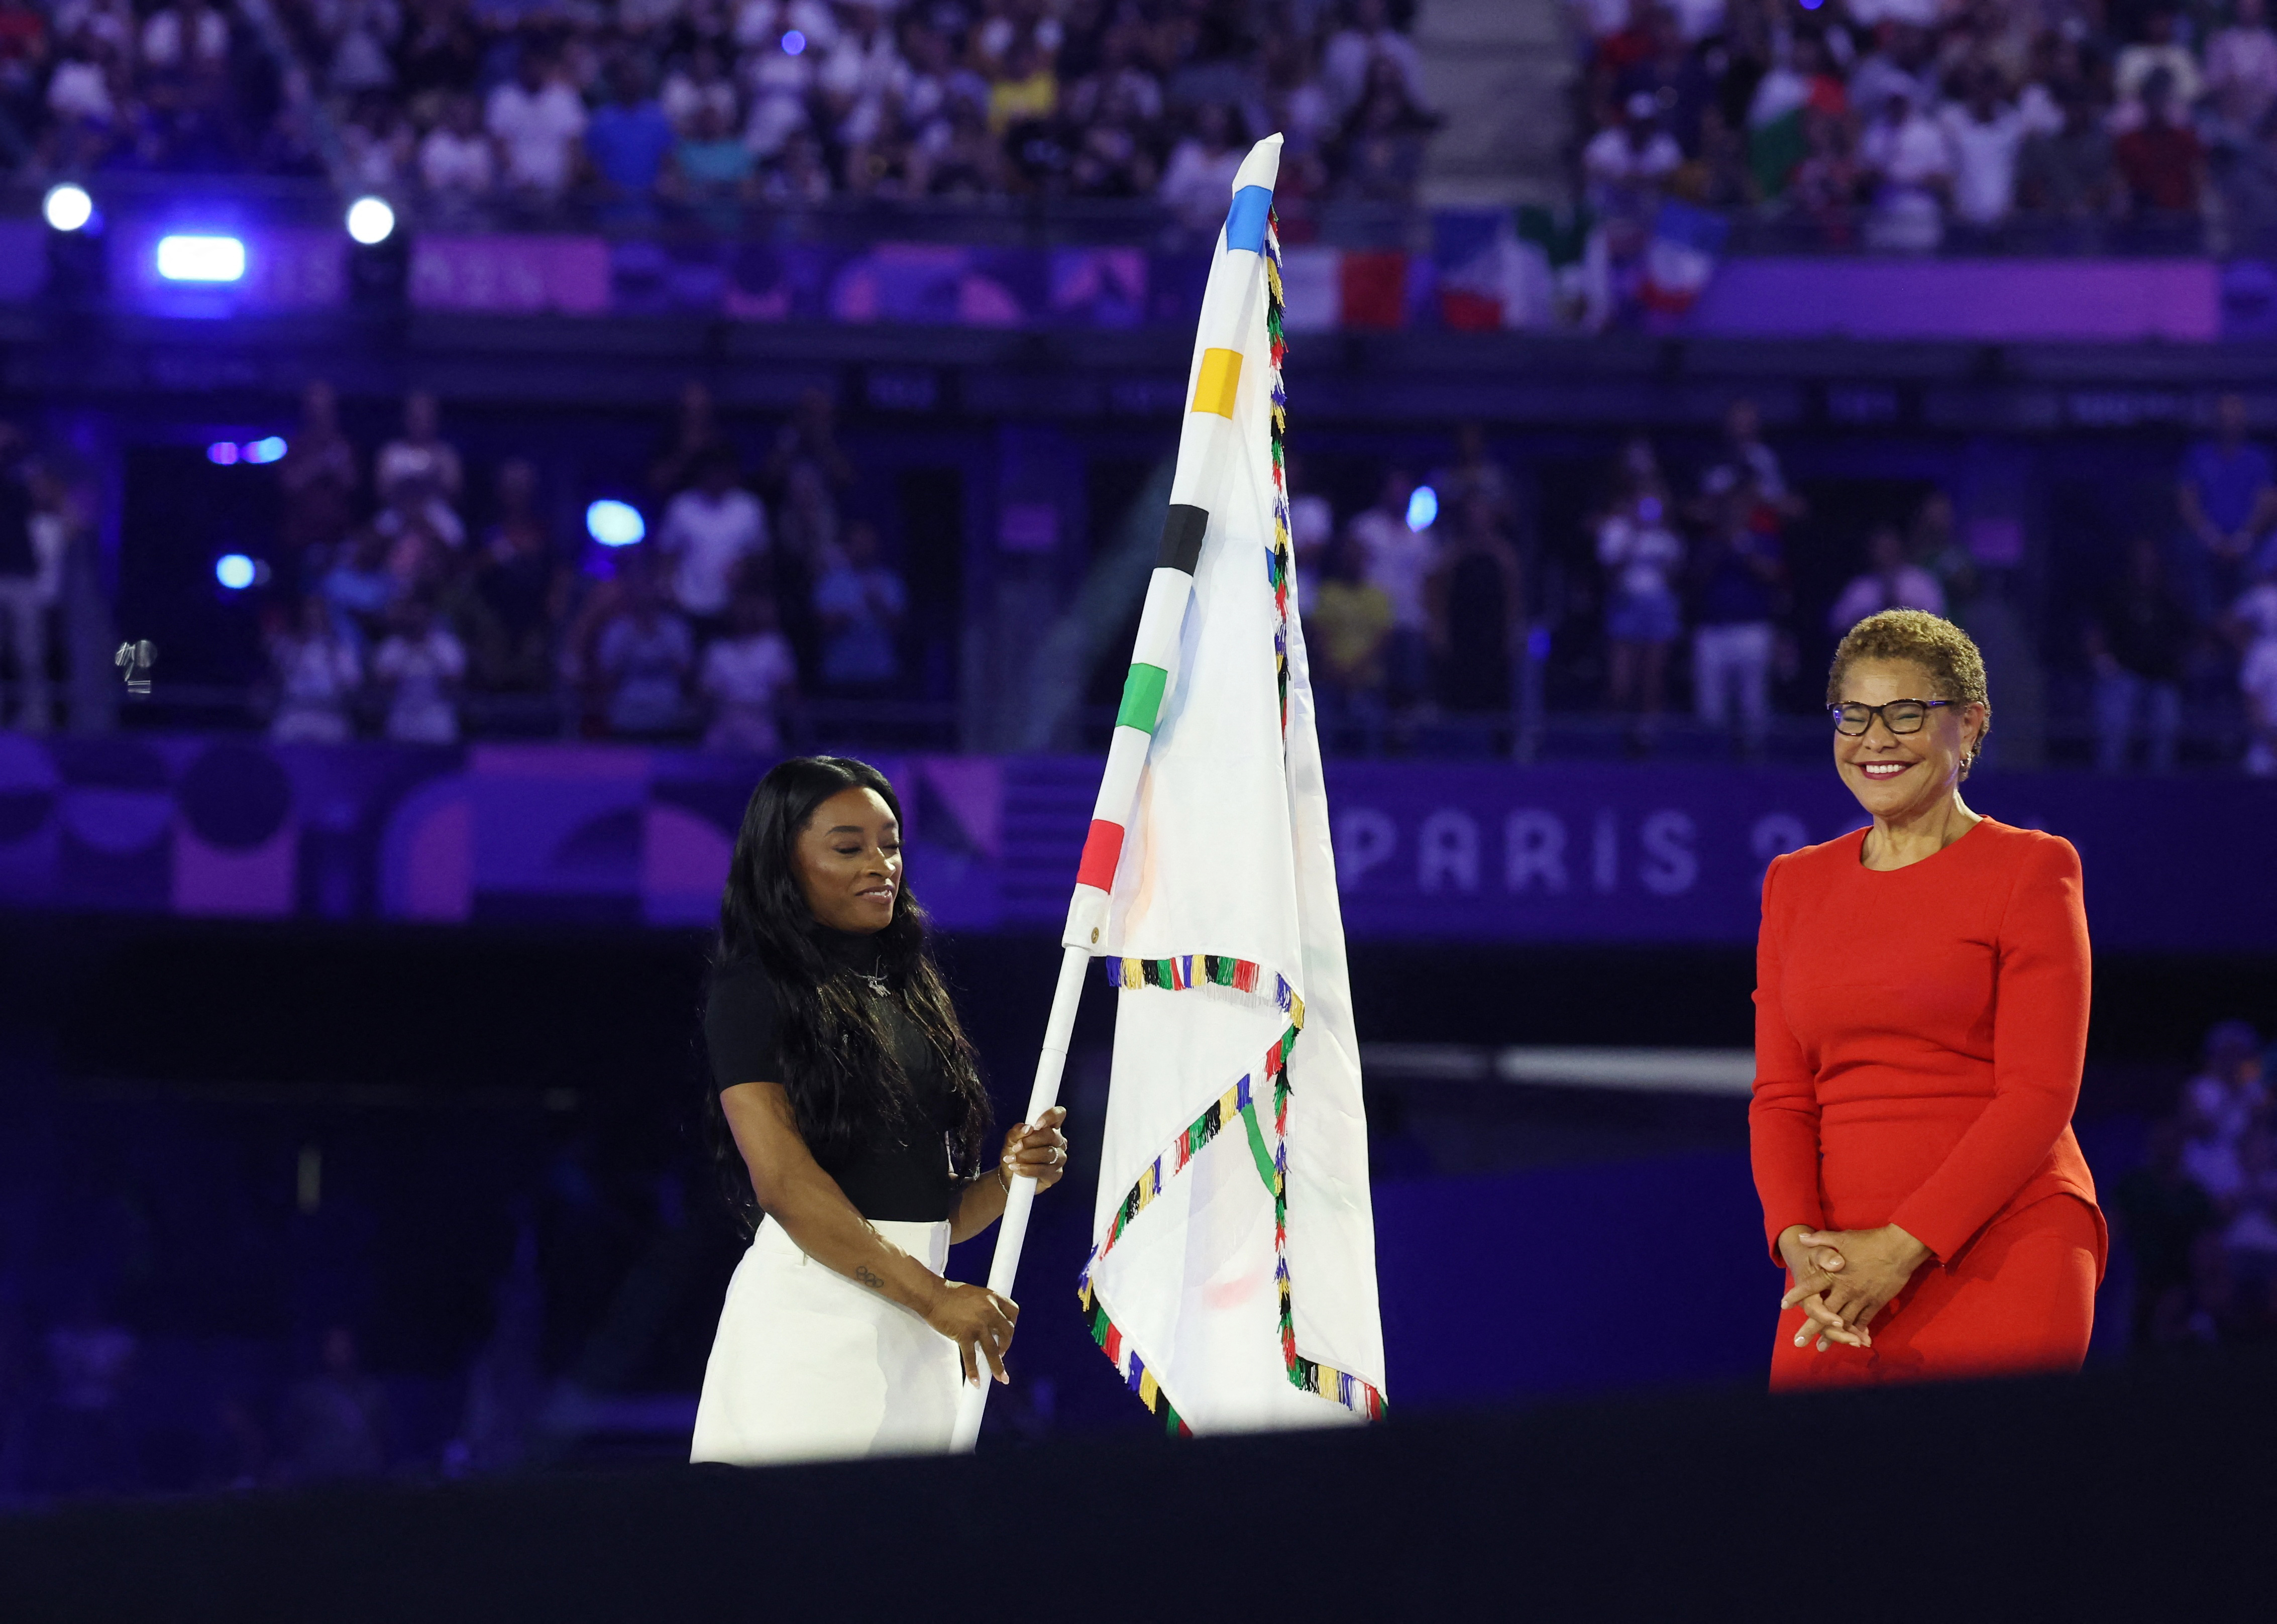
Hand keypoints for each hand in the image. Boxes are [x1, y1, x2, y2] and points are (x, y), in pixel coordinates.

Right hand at [925, 1280, 1018, 1385]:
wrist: (934, 1295)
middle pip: (1007, 1332)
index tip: (1007, 1333)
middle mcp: (989, 1310)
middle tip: (1001, 1353)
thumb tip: (990, 1322)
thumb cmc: (951, 1294)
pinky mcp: (964, 1335)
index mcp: (992, 1298)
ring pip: (993, 1350)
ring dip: (998, 1366)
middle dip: (1006, 1346)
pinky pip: (971, 1357)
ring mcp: (977, 1324)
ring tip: (1002, 1378)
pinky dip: (973, 1371)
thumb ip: (986, 1306)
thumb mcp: (975, 1294)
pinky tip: (975, 1381)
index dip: (1012, 1324)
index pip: (1013, 1312)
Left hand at [1000, 1106, 1068, 1193]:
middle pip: (1051, 1135)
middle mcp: (1059, 1142)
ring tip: (1012, 1159)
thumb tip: (1027, 1128)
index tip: (1036, 1125)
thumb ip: (1016, 1131)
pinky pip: (1043, 1170)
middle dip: (1030, 1141)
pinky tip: (1017, 1168)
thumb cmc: (1014, 1153)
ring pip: (1047, 1154)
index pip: (1058, 1115)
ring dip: (1026, 1156)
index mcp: (1050, 1128)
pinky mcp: (1055, 1174)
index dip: (1050, 1116)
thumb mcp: (1010, 1140)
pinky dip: (1027, 1169)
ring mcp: (1059, 1158)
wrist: (1009, 1175)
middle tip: (1016, 1147)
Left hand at [1790, 1224, 1931, 1348]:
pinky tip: (1851, 1340)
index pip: (1810, 1287)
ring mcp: (1861, 1297)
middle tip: (1799, 1342)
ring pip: (1844, 1321)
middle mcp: (1845, 1289)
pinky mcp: (1876, 1302)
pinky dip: (1857, 1331)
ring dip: (1832, 1335)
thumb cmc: (1869, 1241)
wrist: (1899, 1248)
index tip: (1783, 1306)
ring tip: (1821, 1347)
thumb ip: (1819, 1239)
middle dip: (1811, 1328)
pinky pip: (1864, 1321)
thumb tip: (1799, 1237)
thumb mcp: (1841, 1237)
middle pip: (1824, 1312)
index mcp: (1833, 1273)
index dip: (1796, 1295)